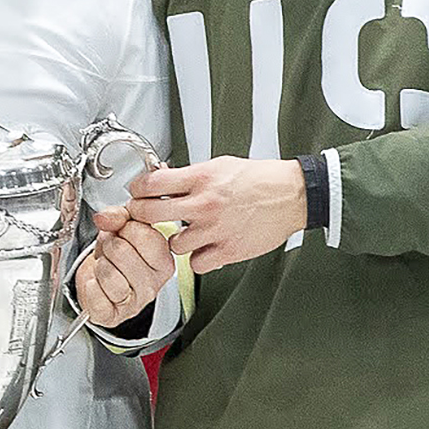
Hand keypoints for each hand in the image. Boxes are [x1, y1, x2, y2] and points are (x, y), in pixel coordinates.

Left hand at [76, 208, 180, 326]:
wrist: (101, 280)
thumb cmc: (117, 254)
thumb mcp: (122, 227)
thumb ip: (118, 215)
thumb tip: (105, 218)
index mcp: (163, 261)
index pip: (144, 235)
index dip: (125, 229)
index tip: (124, 234)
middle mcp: (153, 285)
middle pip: (121, 251)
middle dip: (109, 246)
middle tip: (111, 252)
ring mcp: (135, 303)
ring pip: (108, 274)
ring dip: (99, 266)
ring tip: (105, 267)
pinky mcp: (113, 316)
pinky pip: (97, 297)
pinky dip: (91, 287)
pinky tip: (97, 284)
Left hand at [122, 158, 305, 270]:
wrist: (291, 195)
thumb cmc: (258, 179)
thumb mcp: (219, 165)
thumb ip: (190, 176)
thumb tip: (162, 178)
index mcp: (201, 178)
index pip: (151, 183)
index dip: (137, 189)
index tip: (137, 193)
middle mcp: (205, 204)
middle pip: (150, 214)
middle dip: (142, 215)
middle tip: (146, 216)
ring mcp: (215, 229)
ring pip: (172, 245)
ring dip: (176, 241)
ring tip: (187, 233)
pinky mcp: (229, 250)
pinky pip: (197, 263)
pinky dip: (198, 259)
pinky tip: (205, 248)